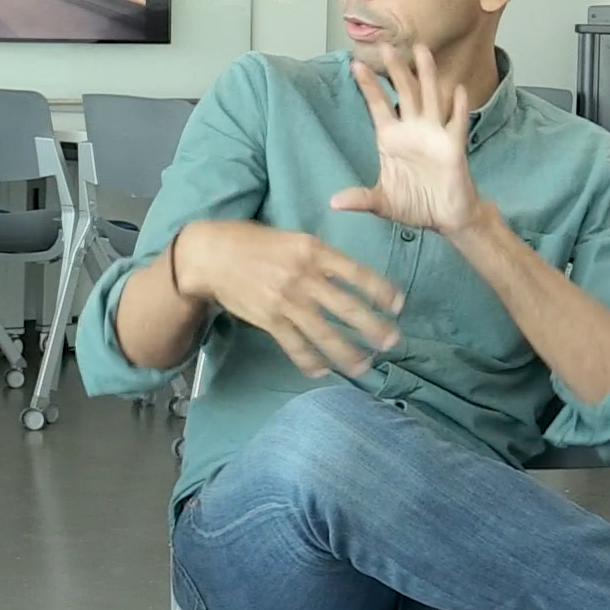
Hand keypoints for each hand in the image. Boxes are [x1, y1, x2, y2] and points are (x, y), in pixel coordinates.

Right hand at [176, 220, 402, 378]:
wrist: (211, 256)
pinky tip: (323, 371)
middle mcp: (303, 277)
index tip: (398, 305)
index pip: (357, 273)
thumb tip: (346, 275)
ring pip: (324, 333)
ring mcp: (286, 302)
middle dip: (373, 328)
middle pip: (347, 308)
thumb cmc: (253, 242)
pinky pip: (295, 345)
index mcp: (313, 251)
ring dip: (348, 353)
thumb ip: (319, 256)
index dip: (381, 291)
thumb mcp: (292, 238)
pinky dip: (310, 361)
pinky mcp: (269, 320)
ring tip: (364, 366)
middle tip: (392, 342)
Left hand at [333, 43, 481, 233]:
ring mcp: (434, 135)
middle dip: (396, 70)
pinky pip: (456, 124)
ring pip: (430, 98)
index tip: (354, 64)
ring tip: (422, 50)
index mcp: (391, 138)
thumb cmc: (416, 204)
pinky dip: (459, 107)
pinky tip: (458, 90)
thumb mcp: (383, 202)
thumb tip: (334, 203)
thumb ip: (361, 199)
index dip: (368, 86)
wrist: (446, 218)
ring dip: (427, 75)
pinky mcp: (453, 147)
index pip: (378, 105)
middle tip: (386, 46)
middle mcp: (413, 130)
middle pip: (404, 93)